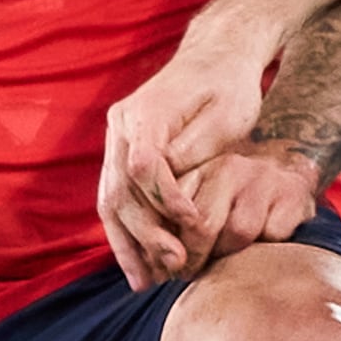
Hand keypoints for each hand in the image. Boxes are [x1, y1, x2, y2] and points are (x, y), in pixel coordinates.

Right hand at [98, 24, 276, 288]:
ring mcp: (116, 139)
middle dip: (146, 233)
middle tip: (176, 264)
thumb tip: (171, 185)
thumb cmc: (230, 85)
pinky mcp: (122, 152)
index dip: (167, 200)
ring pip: (109, 201)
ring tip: (146, 282)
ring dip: (127, 244)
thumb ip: (196, 150)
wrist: (217, 57)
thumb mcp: (227, 114)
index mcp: (146, 110)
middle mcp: (121, 125)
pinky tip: (140, 267)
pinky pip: (115, 200)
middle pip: (120, 189)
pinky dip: (126, 234)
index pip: (144, 165)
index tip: (195, 224)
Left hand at [171, 145, 322, 276]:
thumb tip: (145, 270)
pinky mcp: (293, 194)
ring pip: (239, 230)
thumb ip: (168, 227)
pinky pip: (273, 234)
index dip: (160, 246)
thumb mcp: (196, 207)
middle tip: (188, 276)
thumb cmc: (232, 207)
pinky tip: (262, 251)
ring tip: (225, 265)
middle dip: (193, 260)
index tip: (160, 270)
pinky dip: (266, 250)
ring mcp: (263, 178)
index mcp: (196, 167)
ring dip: (230, 257)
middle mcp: (229, 166)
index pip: (167, 208)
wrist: (289, 182)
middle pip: (202, 224)